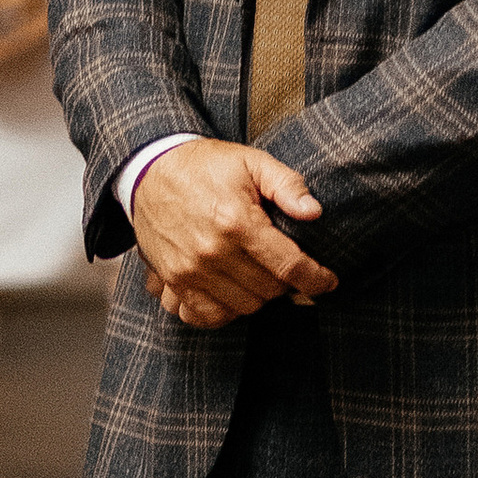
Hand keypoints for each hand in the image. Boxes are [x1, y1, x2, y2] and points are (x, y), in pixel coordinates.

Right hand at [130, 140, 338, 329]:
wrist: (149, 171)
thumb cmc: (205, 165)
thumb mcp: (251, 161)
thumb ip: (287, 185)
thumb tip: (314, 212)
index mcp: (237, 221)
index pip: (289, 266)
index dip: (315, 278)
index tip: (328, 281)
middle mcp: (213, 251)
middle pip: (269, 290)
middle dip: (287, 282)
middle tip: (286, 266)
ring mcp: (190, 270)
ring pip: (244, 306)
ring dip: (260, 296)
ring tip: (260, 275)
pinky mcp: (174, 280)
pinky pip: (206, 315)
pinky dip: (226, 311)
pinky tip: (234, 293)